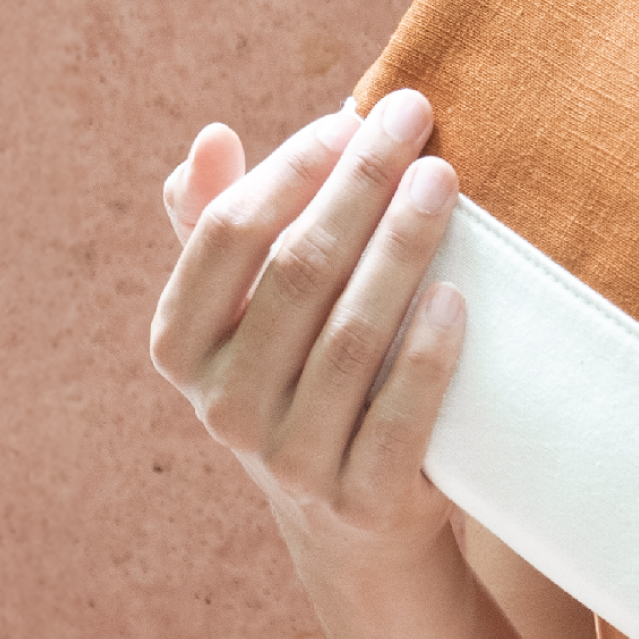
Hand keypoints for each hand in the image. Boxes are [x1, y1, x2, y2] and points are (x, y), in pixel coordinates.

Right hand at [149, 89, 466, 587]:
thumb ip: (219, 228)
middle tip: (414, 121)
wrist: (353, 517)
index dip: (291, 170)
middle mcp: (221, 406)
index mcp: (180, 344)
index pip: (228, 235)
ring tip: (445, 182)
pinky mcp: (361, 500)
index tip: (351, 120)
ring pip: (352, 338)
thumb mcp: (247, 312)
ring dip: (402, 249)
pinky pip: (399, 417)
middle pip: (298, 273)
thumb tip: (211, 138)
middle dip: (360, 186)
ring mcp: (289, 460)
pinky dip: (427, 354)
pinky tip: (457, 296)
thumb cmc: (301, 375)